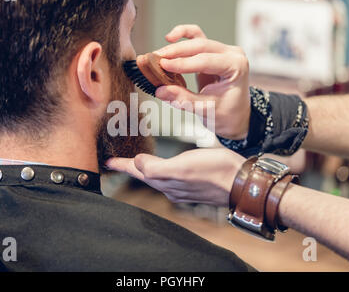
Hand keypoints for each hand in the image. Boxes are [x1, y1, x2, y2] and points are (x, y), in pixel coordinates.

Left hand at [105, 148, 244, 206]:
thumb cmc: (215, 171)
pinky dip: (160, 170)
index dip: (122, 165)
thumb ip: (157, 167)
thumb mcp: (183, 167)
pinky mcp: (193, 184)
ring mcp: (183, 187)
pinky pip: (170, 177)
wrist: (241, 182)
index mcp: (166, 181)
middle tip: (116, 161)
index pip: (138, 172)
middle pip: (145, 176)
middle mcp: (171, 186)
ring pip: (157, 177)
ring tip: (135, 163)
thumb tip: (137, 163)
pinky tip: (162, 167)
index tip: (108, 161)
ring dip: (144, 170)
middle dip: (130, 168)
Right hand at [155, 25, 250, 139]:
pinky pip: (197, 36)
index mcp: (236, 67)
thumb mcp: (206, 109)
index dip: (183, 63)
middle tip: (156, 59)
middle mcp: (231, 54)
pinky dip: (184, 33)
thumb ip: (183, 99)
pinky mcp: (212, 51)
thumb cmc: (226, 114)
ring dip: (176, 46)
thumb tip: (161, 90)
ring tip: (158, 54)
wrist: (235, 116)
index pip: (206, 61)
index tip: (163, 65)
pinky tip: (170, 37)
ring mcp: (223, 50)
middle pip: (201, 46)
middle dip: (176, 52)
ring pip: (197, 40)